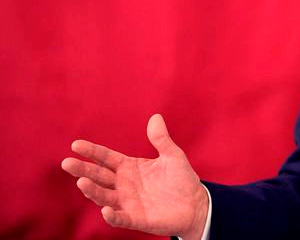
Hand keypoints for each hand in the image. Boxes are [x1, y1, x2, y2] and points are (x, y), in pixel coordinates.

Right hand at [61, 114, 208, 238]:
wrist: (195, 205)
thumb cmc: (181, 179)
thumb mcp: (172, 155)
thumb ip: (161, 139)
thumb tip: (155, 117)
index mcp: (129, 167)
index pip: (106, 158)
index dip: (92, 152)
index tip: (76, 145)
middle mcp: (123, 185)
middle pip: (99, 176)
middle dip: (83, 170)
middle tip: (67, 163)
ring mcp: (128, 203)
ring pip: (104, 196)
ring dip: (92, 190)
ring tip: (82, 182)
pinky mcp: (136, 219)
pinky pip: (120, 218)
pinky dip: (112, 215)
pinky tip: (106, 209)